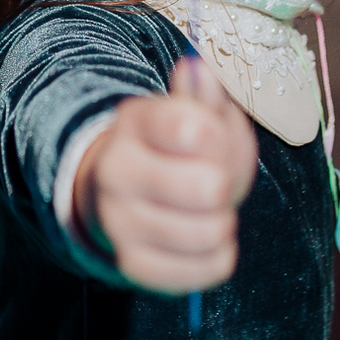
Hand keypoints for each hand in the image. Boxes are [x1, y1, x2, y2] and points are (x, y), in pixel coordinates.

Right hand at [74, 57, 257, 293]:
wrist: (129, 193)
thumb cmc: (178, 148)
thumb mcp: (195, 111)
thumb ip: (205, 94)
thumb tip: (197, 68)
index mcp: (133, 122)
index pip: (189, 128)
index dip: (217, 136)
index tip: (211, 137)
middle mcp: (115, 171)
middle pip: (207, 188)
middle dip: (224, 184)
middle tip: (214, 180)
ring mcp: (118, 221)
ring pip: (209, 233)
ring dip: (223, 223)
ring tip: (210, 211)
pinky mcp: (132, 264)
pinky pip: (203, 270)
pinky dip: (218, 257)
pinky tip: (205, 240)